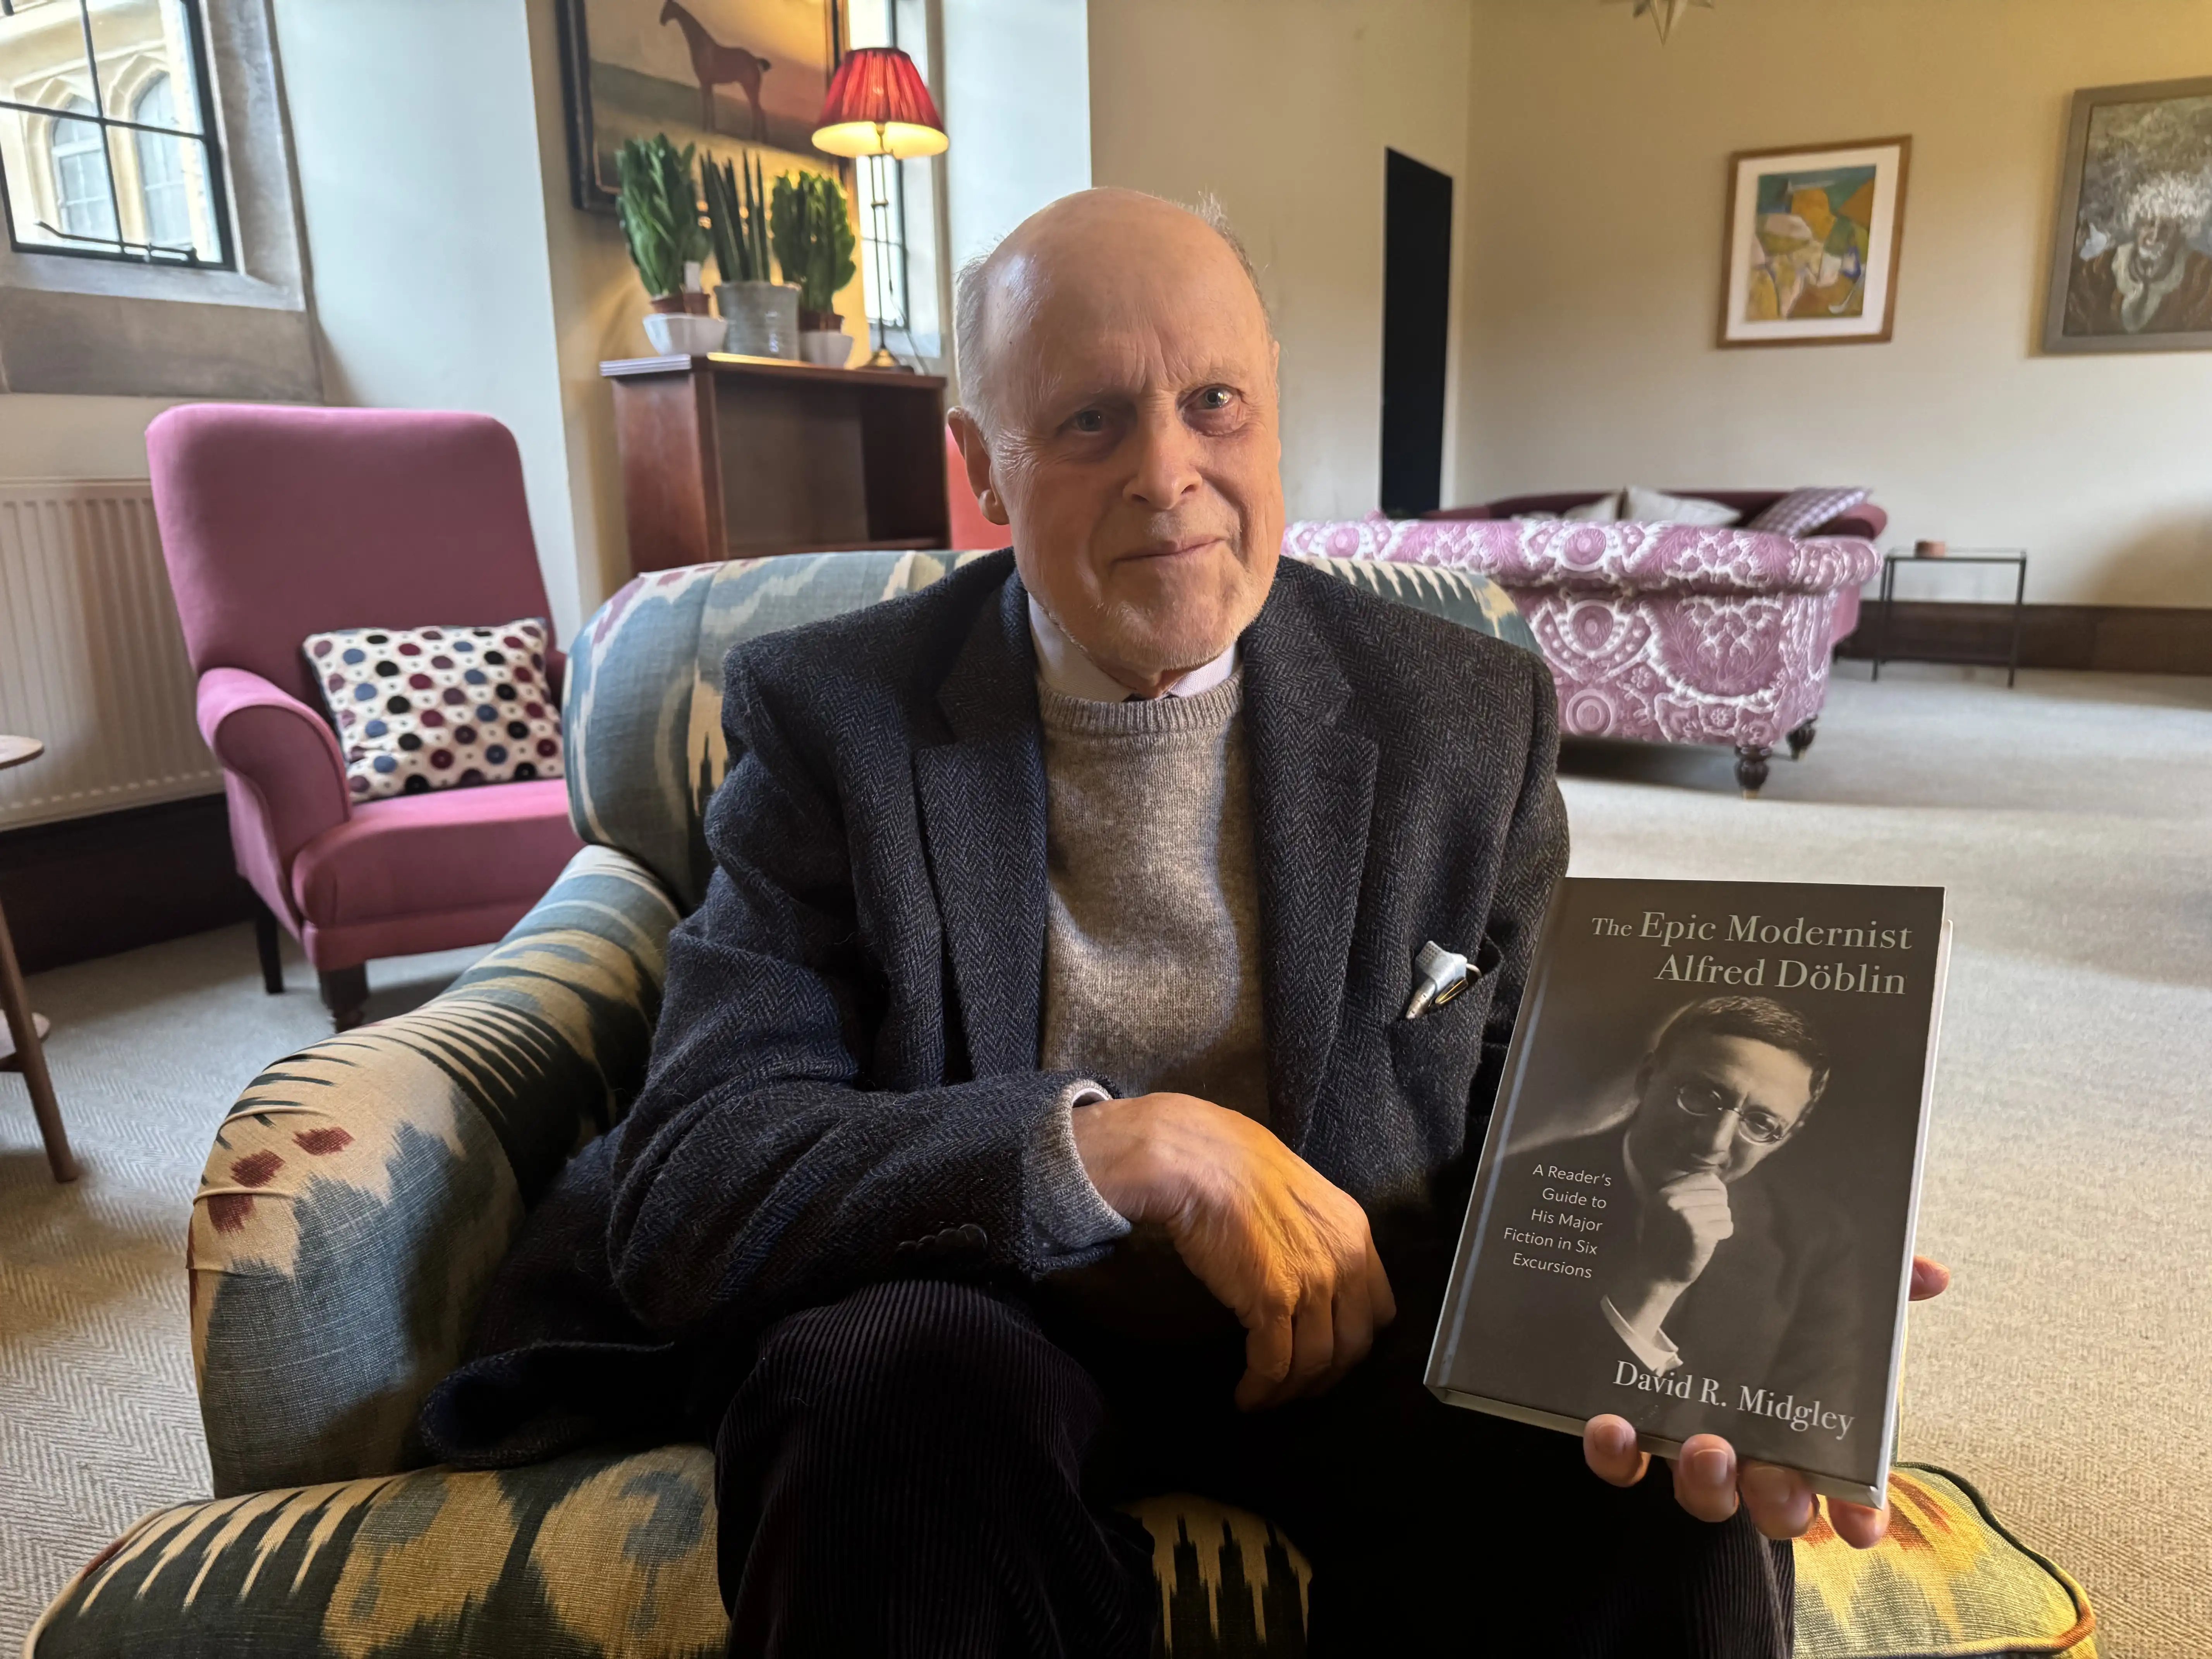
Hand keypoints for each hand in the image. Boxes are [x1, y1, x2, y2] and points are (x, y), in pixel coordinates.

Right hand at [1072, 1092, 1395, 1409]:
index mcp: (1354, 1232)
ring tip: (1267, 1399)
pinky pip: (1275, 1364)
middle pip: (1354, 1344)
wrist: (1196, 1159)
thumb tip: (1299, 1262)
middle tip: (1300, 1388)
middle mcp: (1344, 1261)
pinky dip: (1261, 1389)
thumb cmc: (1232, 1163)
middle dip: (1328, 1375)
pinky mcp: (1273, 1302)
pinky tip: (1246, 1396)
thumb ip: (1312, 1232)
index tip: (1330, 1352)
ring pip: (1316, 1363)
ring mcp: (1313, 1283)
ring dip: (1291, 1391)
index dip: (1354, 1338)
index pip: (1378, 1308)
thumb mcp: (1297, 1192)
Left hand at [1581, 1255, 1951, 1546]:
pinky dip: (1617, 1454)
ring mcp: (1696, 1452)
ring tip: (1701, 1446)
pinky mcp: (1637, 1437)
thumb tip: (1932, 1273)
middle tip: (1763, 1471)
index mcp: (1815, 1434)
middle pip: (1775, 1505)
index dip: (1858, 1517)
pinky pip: (1624, 1464)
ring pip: (1703, 1495)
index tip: (1859, 1526)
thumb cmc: (1782, 1310)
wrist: (1685, 1279)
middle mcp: (1759, 1456)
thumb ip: (1883, 1282)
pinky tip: (1613, 1425)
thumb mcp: (1833, 1290)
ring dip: (1704, 1482)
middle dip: (1775, 1500)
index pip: (1850, 1497)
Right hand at [1638, 1170, 1734, 1287]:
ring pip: (1725, 1211)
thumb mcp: (1665, 1209)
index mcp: (1665, 1192)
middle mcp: (1673, 1200)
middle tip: (1706, 1224)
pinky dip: (1723, 1235)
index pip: (1708, 1179)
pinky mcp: (1699, 1233)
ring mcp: (1686, 1216)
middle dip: (1718, 1209)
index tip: (1709, 1207)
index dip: (1716, 1193)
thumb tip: (1717, 1182)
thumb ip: (1685, 1193)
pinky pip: (1727, 1227)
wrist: (1657, 1273)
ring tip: (1705, 1233)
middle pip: (1719, 1194)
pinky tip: (1708, 1242)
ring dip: (1720, 1223)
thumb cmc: (1666, 1240)